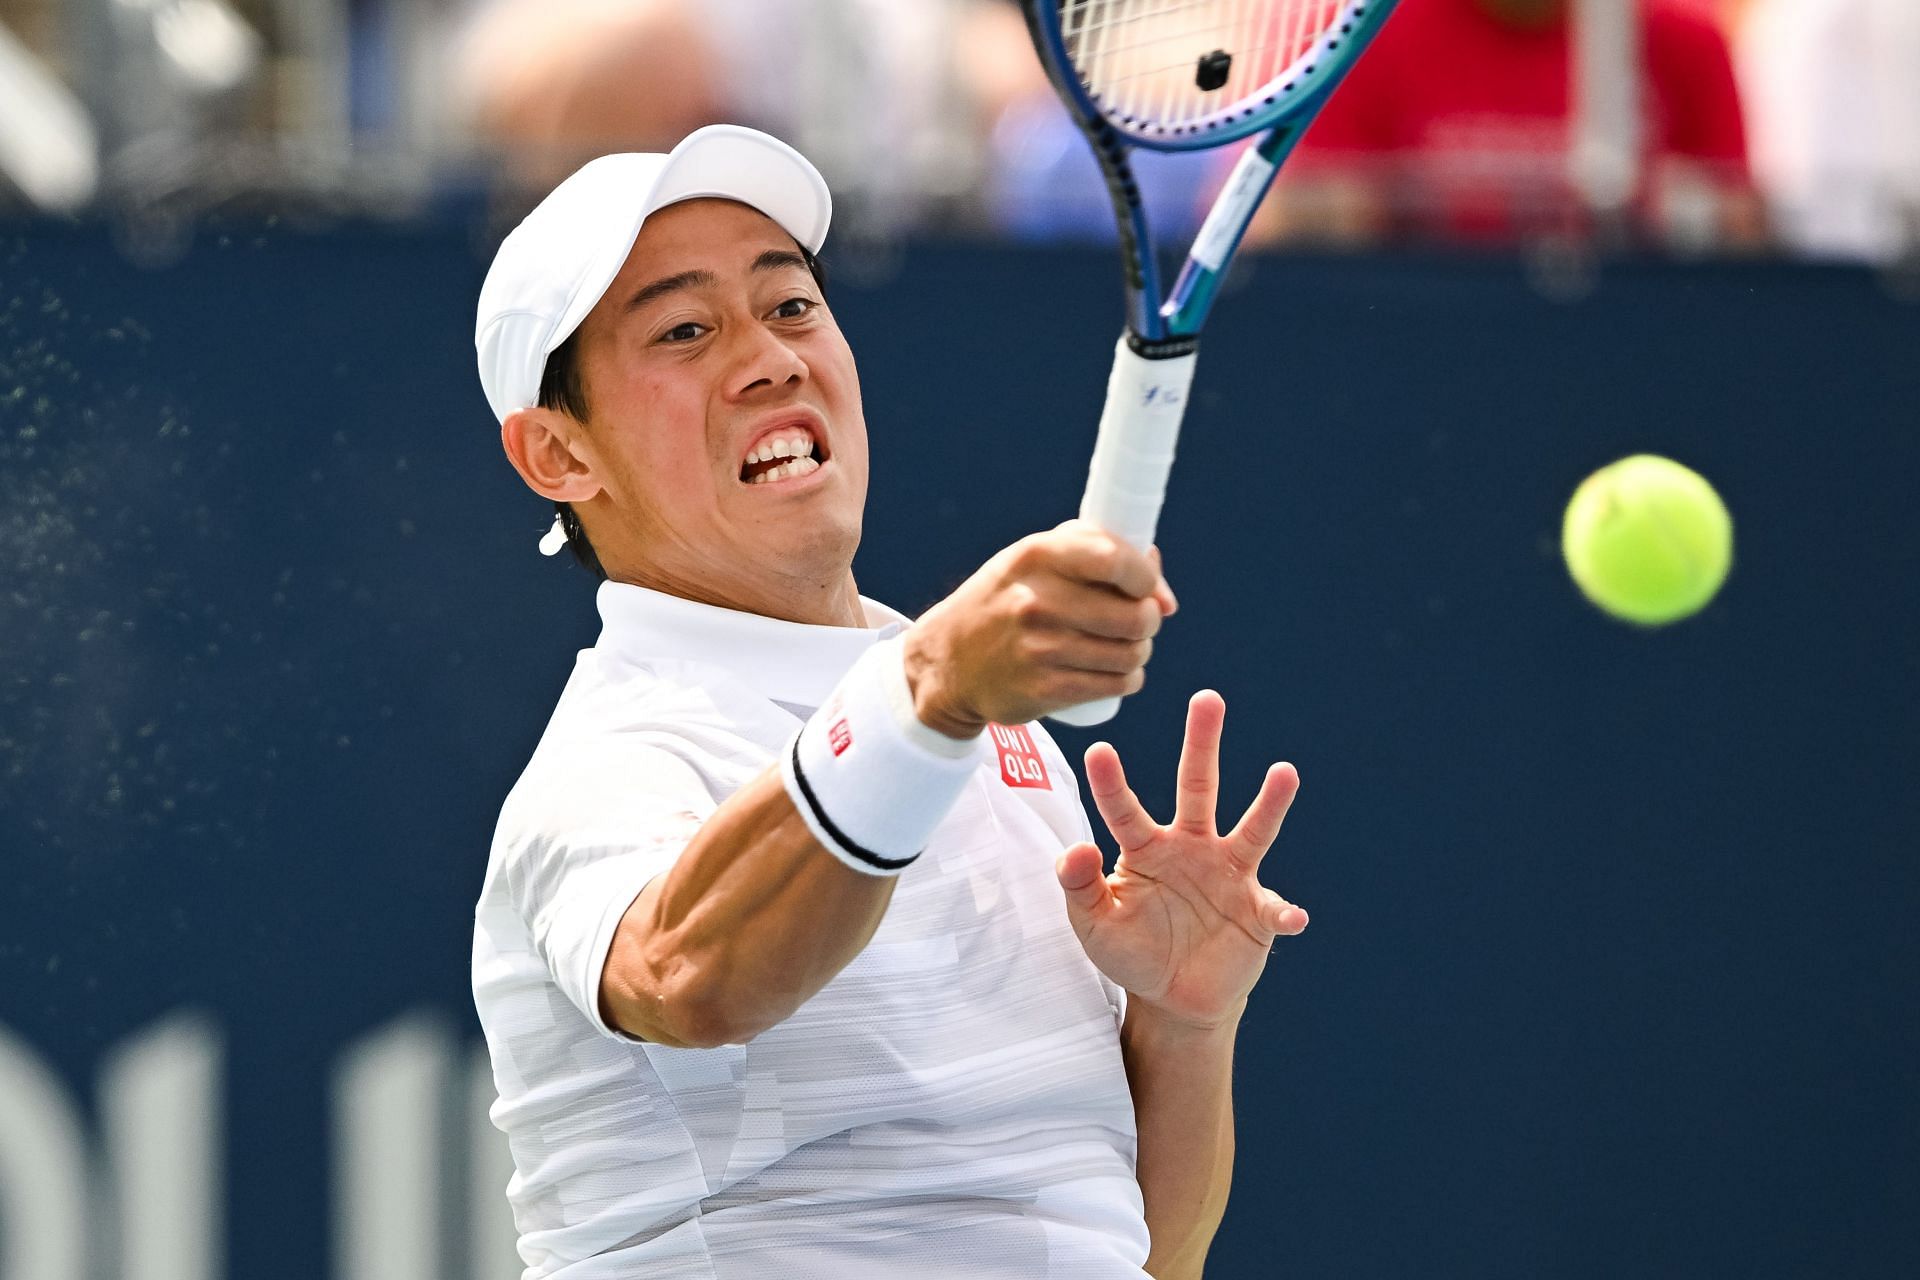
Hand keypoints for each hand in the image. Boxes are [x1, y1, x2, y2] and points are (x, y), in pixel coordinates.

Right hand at [903, 520, 1176, 736]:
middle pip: (1134, 616)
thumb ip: (1097, 556)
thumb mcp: (1036, 562)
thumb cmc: (1006, 601)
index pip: (1114, 560)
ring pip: (1131, 654)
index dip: (1145, 577)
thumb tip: (1162, 592)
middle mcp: (1036, 601)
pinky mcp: (1043, 690)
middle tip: (1138, 623)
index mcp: (1037, 556)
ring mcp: (1039, 649)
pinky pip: (1115, 685)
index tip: (1145, 587)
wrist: (948, 661)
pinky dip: (1127, 680)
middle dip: (1149, 620)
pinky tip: (1116, 673)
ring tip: (1125, 648)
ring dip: (1139, 652)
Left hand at [1055, 690, 1306, 1029]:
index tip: (1098, 750)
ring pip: (1251, 831)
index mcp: (1146, 849)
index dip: (1111, 783)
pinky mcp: (1257, 912)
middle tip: (1207, 699)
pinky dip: (1284, 912)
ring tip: (1284, 773)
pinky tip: (1291, 917)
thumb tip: (1076, 850)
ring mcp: (1229, 876)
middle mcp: (1191, 848)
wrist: (1176, 996)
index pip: (1124, 810)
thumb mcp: (1094, 926)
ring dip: (1269, 803)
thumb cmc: (1132, 950)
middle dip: (1201, 744)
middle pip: (1198, 788)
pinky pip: (1274, 908)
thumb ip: (1080, 888)